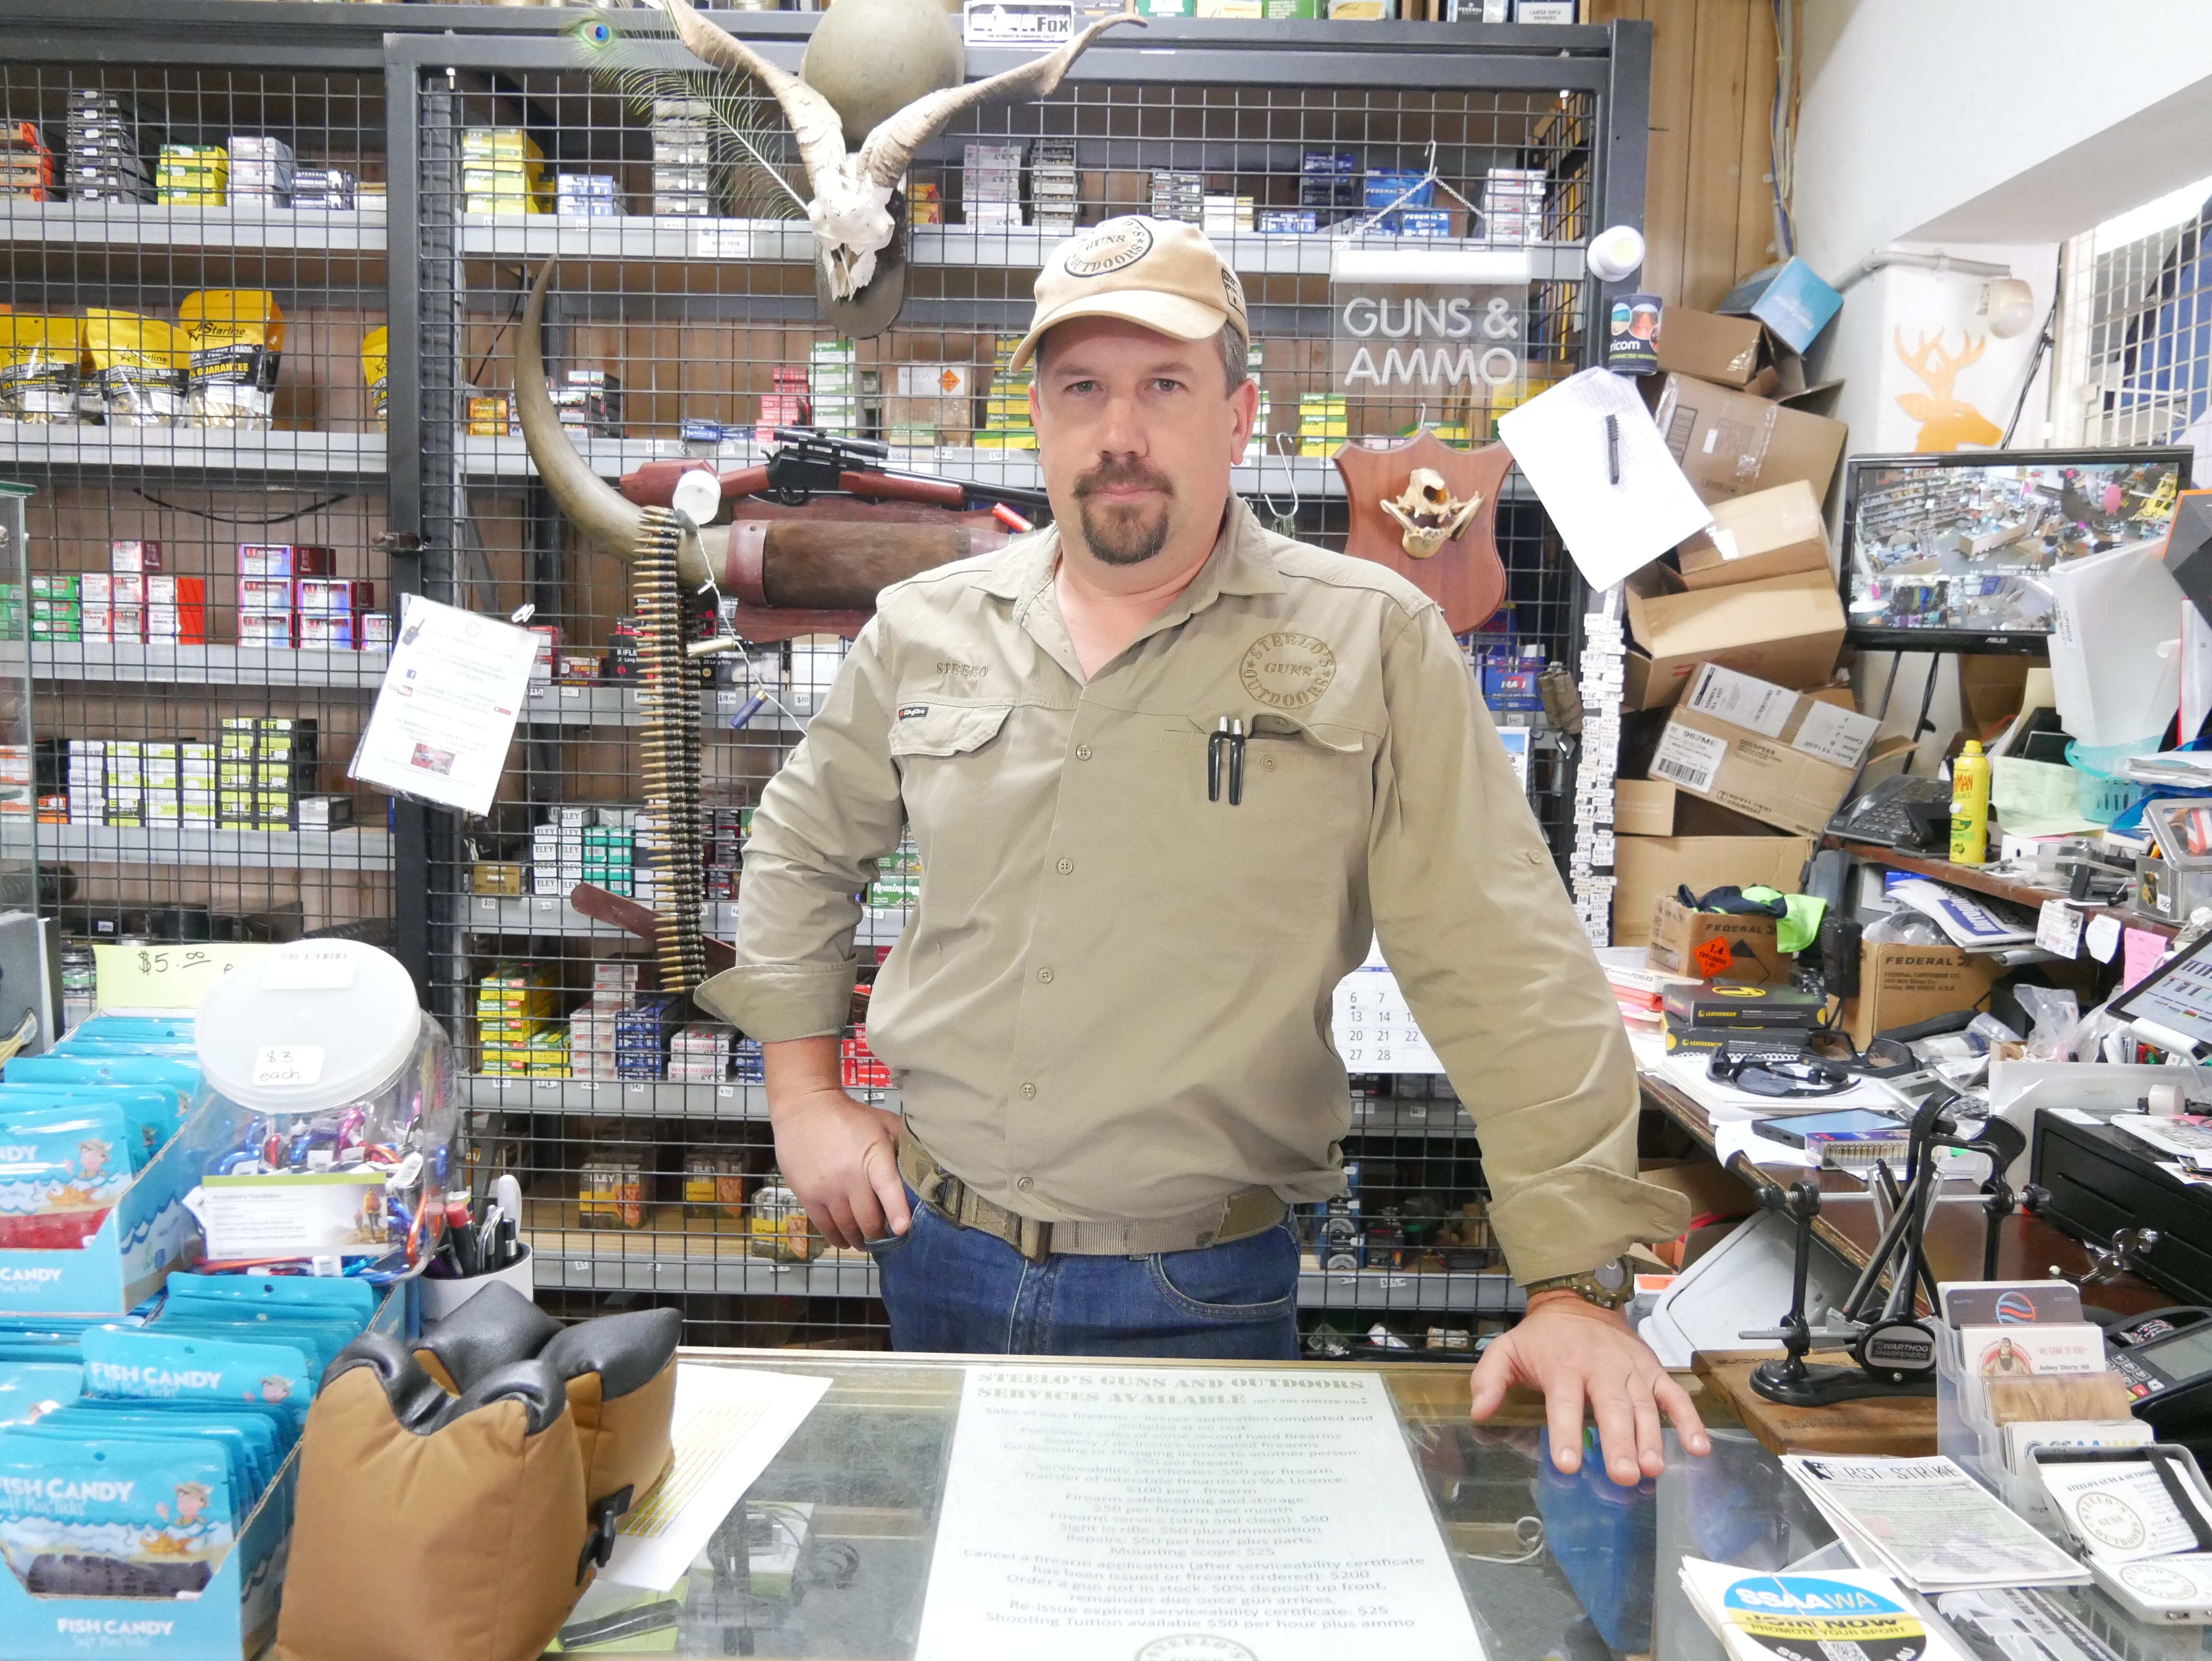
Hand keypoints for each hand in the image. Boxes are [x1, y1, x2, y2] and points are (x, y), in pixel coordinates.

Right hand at [765, 1036, 910, 1249]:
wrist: (805, 1108)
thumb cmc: (849, 1116)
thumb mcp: (883, 1122)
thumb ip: (904, 1142)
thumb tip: (926, 1161)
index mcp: (874, 1156)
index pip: (887, 1187)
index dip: (897, 1210)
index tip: (903, 1229)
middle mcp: (850, 1177)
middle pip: (867, 1219)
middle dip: (879, 1235)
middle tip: (886, 1239)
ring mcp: (827, 1189)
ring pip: (846, 1227)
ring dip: (858, 1240)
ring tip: (866, 1243)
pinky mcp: (808, 1195)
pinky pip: (824, 1226)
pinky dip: (836, 1238)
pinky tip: (844, 1241)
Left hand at [1468, 1290, 1709, 1482]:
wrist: (1581, 1300)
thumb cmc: (1543, 1338)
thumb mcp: (1507, 1349)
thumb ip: (1489, 1379)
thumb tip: (1479, 1411)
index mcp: (1563, 1365)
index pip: (1564, 1402)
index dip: (1565, 1433)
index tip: (1568, 1464)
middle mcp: (1601, 1367)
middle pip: (1611, 1408)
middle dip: (1618, 1443)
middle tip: (1622, 1475)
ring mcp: (1631, 1370)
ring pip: (1643, 1406)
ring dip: (1650, 1439)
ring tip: (1653, 1469)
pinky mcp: (1653, 1371)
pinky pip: (1673, 1396)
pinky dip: (1688, 1420)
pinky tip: (1699, 1447)